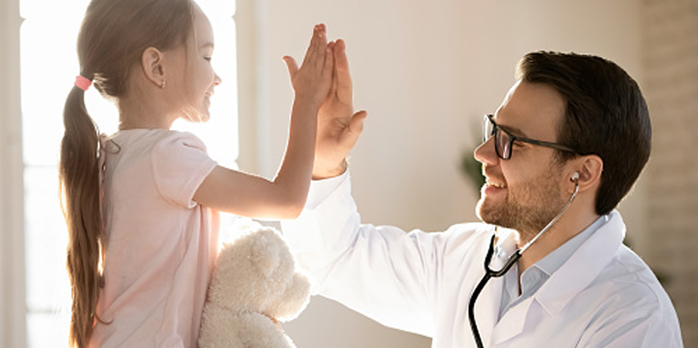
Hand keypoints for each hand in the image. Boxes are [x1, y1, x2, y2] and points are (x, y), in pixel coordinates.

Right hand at [283, 24, 333, 109]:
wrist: (304, 105)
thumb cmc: (300, 93)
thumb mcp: (294, 77)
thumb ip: (291, 65)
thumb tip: (285, 56)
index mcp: (305, 66)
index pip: (311, 49)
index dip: (314, 38)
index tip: (316, 28)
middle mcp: (311, 67)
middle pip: (315, 49)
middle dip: (318, 36)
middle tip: (320, 24)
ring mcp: (318, 72)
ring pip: (320, 55)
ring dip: (322, 43)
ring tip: (323, 31)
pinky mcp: (324, 79)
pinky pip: (327, 66)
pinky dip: (327, 57)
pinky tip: (329, 48)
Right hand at [314, 39, 366, 178]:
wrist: (324, 159)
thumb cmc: (337, 152)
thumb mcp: (346, 142)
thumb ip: (355, 129)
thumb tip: (363, 114)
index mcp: (344, 107)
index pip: (344, 83)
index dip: (342, 67)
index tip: (340, 52)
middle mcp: (337, 101)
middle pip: (337, 75)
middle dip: (336, 58)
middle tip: (336, 40)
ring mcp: (327, 101)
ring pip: (327, 77)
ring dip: (326, 61)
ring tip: (325, 43)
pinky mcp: (316, 104)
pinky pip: (315, 85)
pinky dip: (312, 72)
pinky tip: (308, 60)